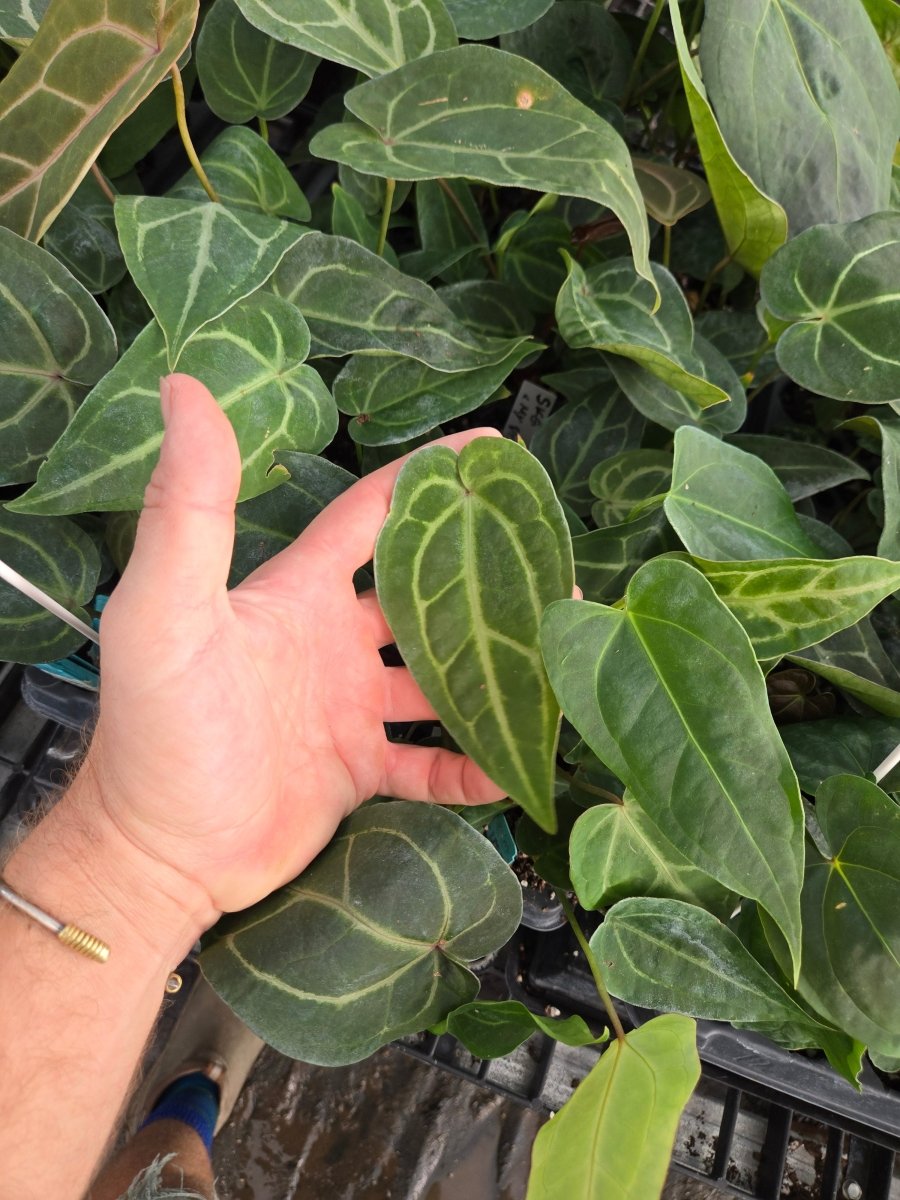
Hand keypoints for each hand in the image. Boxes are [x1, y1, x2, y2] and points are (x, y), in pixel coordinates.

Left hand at [86, 373, 503, 921]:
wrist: (156, 852)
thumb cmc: (158, 726)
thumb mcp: (168, 608)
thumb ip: (190, 506)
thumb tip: (182, 386)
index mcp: (298, 592)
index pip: (373, 514)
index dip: (427, 476)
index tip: (494, 451)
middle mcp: (331, 641)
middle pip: (425, 595)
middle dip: (485, 580)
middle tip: (557, 571)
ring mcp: (348, 707)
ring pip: (441, 678)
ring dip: (493, 671)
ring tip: (557, 662)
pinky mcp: (358, 771)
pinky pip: (431, 762)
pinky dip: (470, 765)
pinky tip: (514, 765)